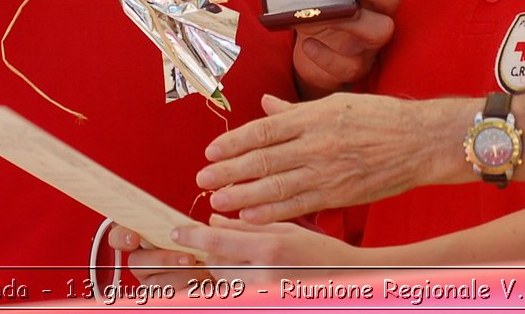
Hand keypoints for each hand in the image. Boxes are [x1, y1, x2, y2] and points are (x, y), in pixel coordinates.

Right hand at [107, 224, 211, 289]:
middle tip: (189, 259)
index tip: (134, 238)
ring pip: (155, 282)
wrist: (215, 270)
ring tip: (203, 271)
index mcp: (142, 239)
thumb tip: (186, 224)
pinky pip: (169, 297)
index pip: (118, 236)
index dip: (121, 237)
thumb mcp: (191, 232)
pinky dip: (188, 290)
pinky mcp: (162, 298)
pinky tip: (202, 285)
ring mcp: (149, 282)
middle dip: (164, 260)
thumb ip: (180, 225)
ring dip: (181, 277)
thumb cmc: (199, 246)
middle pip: (136, 262)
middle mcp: (141, 262)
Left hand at [169, 214, 358, 280]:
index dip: (193, 236)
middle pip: (215, 264)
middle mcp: (264, 276)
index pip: (218, 242)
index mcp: (270, 249)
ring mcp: (264, 295)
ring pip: (223, 282)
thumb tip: (213, 221)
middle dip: (209, 253)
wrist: (347, 281)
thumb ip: (246, 227)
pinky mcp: (265, 303)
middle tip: (208, 245)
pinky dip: (232, 283)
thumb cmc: (320, 253)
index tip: (177, 232)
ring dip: (220, 269)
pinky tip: (239, 274)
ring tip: (231, 261)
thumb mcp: (284, 230)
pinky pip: (237, 293)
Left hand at [198, 92, 449, 221]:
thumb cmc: (379, 117)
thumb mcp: (336, 103)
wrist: (420, 141)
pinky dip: (272, 211)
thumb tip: (264, 105)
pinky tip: (250, 215)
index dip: (234, 142)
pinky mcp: (339, 193)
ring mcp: (328, 171)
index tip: (211, 150)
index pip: (264, 130)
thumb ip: (296, 110)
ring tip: (217, 200)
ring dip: (242, 195)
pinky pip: (299, 205)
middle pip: (263, 160)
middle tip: (203, 179)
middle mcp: (317, 143)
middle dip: (229, 171)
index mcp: (314, 116)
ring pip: (276, 186)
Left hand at [291, 0, 401, 95]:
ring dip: (351, 20)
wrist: (311, 51)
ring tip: (320, 14)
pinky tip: (307, 44)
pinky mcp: (358, 66)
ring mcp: (372, 41)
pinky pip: (350, 64)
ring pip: (383, 30)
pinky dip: (326, 54)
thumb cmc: (318, 11)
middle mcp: (380, 11)